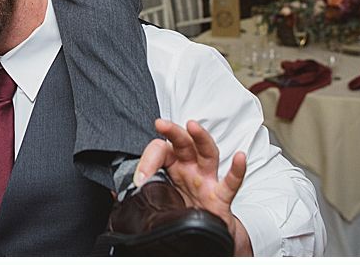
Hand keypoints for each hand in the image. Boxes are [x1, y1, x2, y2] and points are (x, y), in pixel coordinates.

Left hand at [136, 118, 250, 255]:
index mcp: (172, 167)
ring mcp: (206, 180)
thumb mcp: (158, 200)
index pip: (159, 151)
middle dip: (173, 131)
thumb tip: (121, 192)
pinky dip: (237, 170)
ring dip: (201, 138)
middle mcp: (189, 168)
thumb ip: (142, 192)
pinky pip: (231, 182)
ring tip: (193, 126)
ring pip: (207, 153)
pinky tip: (239, 158)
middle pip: (183, 143)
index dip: (147, 161)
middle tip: (161, 123)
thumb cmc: (180, 210)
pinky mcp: (221, 197)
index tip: (139, 180)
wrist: (201, 236)